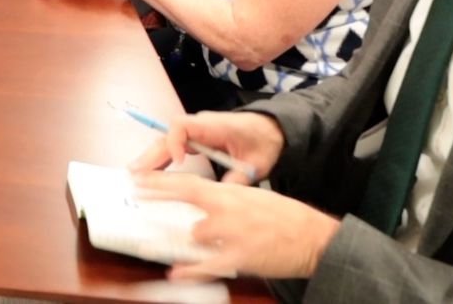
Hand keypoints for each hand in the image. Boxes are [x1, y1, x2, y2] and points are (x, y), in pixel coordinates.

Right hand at [129, 111, 285, 184]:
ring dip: (152, 157)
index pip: (183, 126)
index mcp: (214, 126)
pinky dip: (162, 158)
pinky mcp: (195, 139)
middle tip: (136, 172)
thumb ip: (237, 178)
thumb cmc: (263, 141)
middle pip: (168, 136)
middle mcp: (199, 126)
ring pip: (167, 142)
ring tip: (136, 174)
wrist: (271, 129)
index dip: (175, 142)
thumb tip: (222, 197)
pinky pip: (174, 146)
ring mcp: (195, 132)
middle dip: (152, 154)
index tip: (178, 161)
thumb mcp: (256, 162)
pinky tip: (151, 172)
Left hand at [131, 172, 338, 279]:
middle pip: (185, 200)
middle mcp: (227, 209)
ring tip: (200, 242)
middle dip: (159, 197)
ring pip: (197, 234)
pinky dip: (190, 270)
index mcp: (232, 193)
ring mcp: (231, 233)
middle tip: (138, 197)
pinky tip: (175, 273)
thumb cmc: (287, 217)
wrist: (314, 237)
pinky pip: (207, 265)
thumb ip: (228, 199)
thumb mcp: (255, 198)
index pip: (190, 182)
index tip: (141, 179)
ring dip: (196, 239)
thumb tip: (205, 205)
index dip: (162, 181)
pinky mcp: (239, 258)